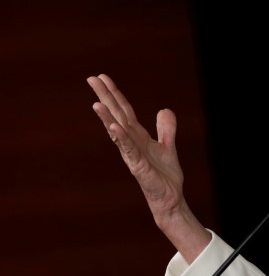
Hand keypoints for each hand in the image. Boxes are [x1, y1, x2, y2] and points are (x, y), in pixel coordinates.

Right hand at [87, 74, 209, 260]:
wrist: (170, 198)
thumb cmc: (164, 176)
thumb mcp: (167, 146)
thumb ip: (166, 129)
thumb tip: (164, 109)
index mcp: (137, 136)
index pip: (124, 110)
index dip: (115, 93)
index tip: (102, 77)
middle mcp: (131, 143)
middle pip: (116, 115)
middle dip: (105, 97)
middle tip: (91, 78)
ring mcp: (133, 155)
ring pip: (118, 132)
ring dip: (107, 117)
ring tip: (97, 102)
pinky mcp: (139, 167)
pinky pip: (129, 150)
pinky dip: (121, 138)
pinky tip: (114, 127)